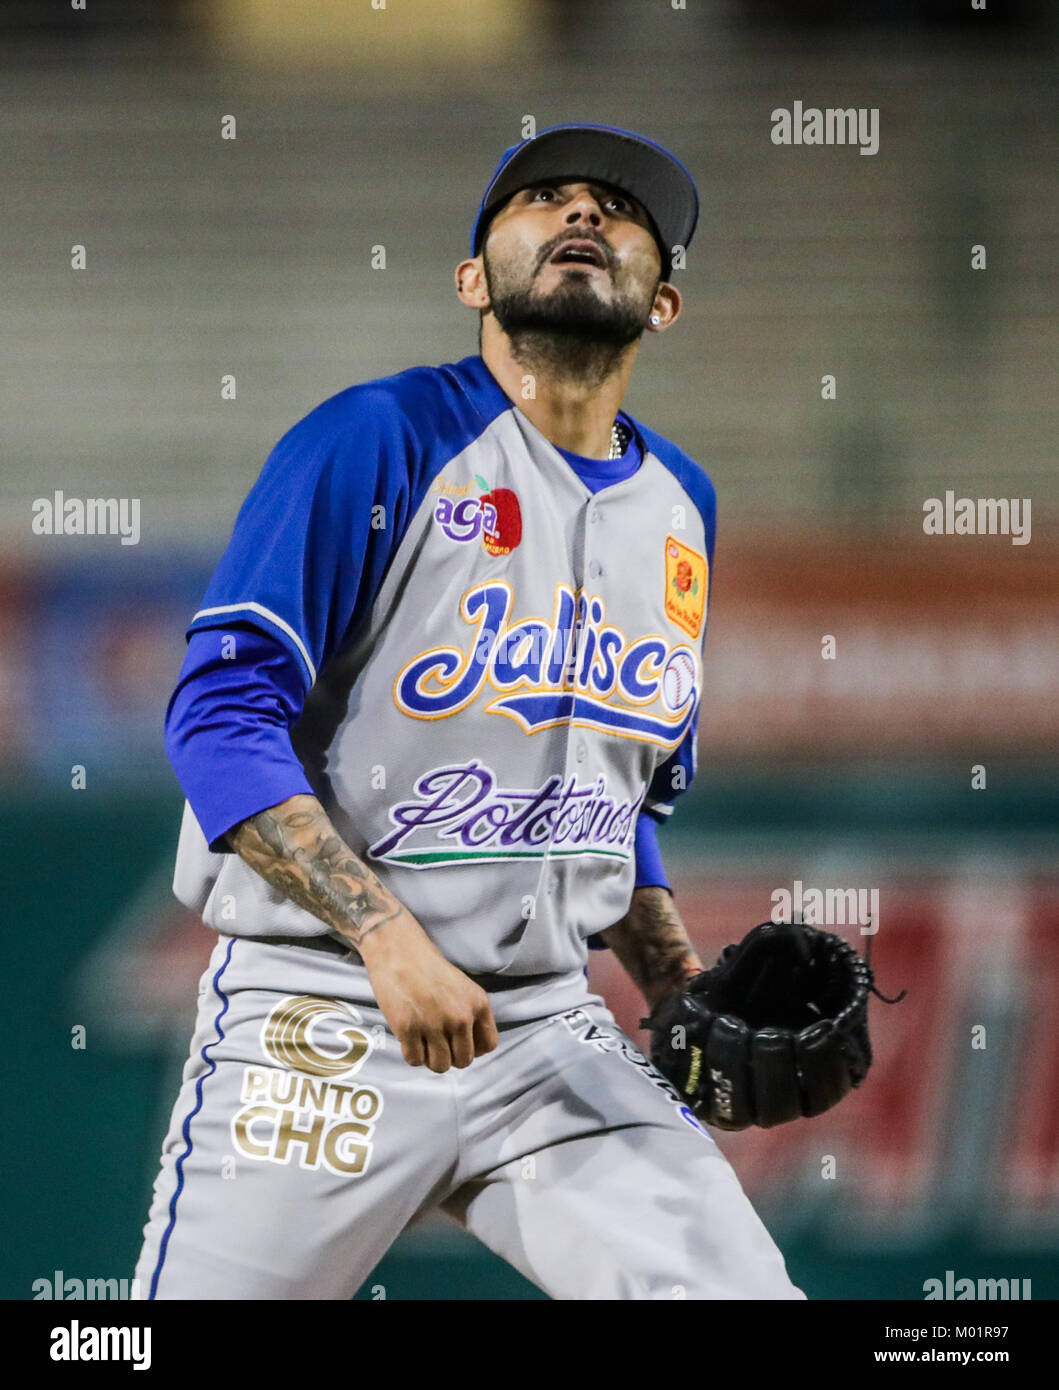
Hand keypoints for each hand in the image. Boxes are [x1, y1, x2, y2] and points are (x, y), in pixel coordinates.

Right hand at [359, 909, 499, 1072]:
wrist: (399, 950)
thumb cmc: (429, 967)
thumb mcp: (463, 987)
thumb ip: (471, 1015)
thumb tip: (472, 1049)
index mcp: (478, 1004)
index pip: (488, 1045)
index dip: (474, 1049)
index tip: (460, 1043)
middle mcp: (460, 1017)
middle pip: (463, 1060)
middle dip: (451, 1056)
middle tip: (437, 1043)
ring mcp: (434, 1024)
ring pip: (440, 1065)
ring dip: (431, 1058)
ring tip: (423, 1041)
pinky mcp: (408, 1029)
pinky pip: (415, 1060)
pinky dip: (412, 1054)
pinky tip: (409, 1039)